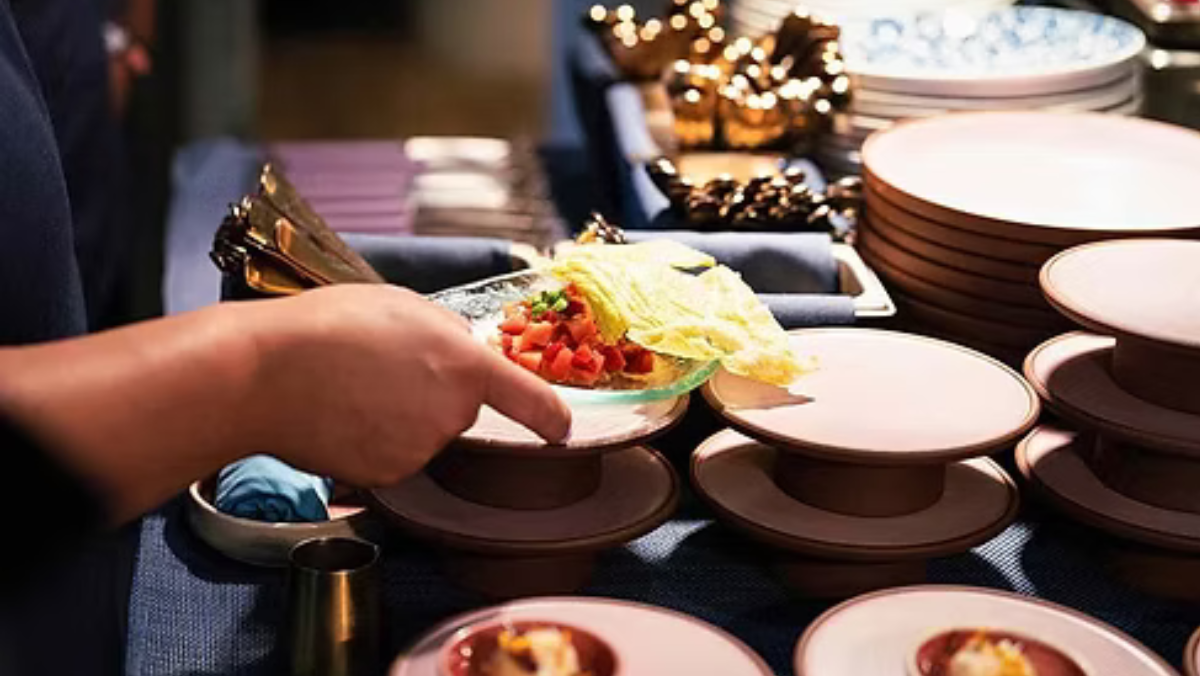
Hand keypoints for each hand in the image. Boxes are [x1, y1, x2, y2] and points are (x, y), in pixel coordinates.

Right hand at [247, 284, 570, 485]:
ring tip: (352, 385)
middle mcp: (451, 415)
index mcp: (465, 366)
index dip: (551, 415)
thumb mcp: (403, 306)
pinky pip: (392, 456)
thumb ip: (447, 335)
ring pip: (424, 434)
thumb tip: (461, 353)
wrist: (264, 374)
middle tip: (382, 365)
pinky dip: (374, 441)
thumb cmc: (328, 327)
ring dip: (400, 416)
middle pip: (459, 408)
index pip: (531, 400)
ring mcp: (419, 450)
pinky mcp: (386, 476)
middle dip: (433, 392)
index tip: (561, 427)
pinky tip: (342, 414)